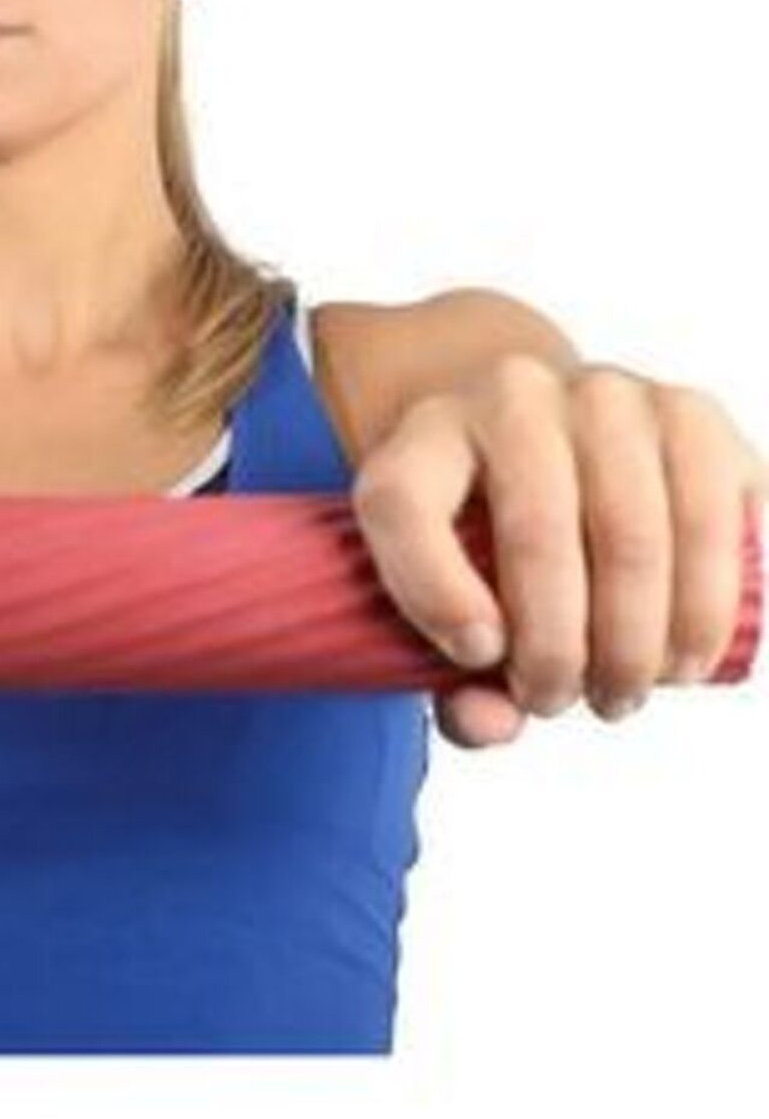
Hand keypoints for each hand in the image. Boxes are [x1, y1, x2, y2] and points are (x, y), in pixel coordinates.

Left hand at [348, 355, 767, 749]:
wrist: (557, 443)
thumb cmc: (489, 543)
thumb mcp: (443, 598)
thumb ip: (448, 677)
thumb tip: (491, 722)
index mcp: (425, 436)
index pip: (403, 503)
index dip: (432, 593)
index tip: (474, 659)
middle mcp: (513, 395)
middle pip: (535, 532)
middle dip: (555, 649)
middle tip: (562, 702)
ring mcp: (608, 396)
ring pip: (633, 536)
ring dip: (636, 642)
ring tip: (625, 691)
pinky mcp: (692, 415)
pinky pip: (715, 518)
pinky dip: (706, 606)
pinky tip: (687, 654)